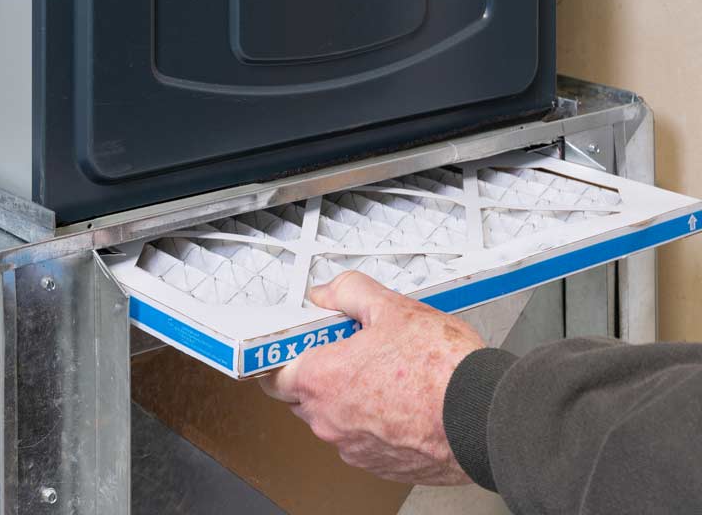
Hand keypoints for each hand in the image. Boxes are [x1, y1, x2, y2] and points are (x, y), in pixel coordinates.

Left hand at [261, 270, 484, 484]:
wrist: (484, 417)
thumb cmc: (442, 371)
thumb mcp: (392, 309)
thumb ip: (349, 293)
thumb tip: (329, 293)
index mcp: (321, 381)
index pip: (273, 374)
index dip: (286, 356)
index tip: (304, 344)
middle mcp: (330, 421)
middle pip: (303, 396)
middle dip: (320, 374)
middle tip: (352, 351)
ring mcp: (354, 447)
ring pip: (335, 419)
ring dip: (349, 400)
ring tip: (386, 375)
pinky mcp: (380, 466)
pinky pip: (362, 440)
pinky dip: (374, 424)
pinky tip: (402, 402)